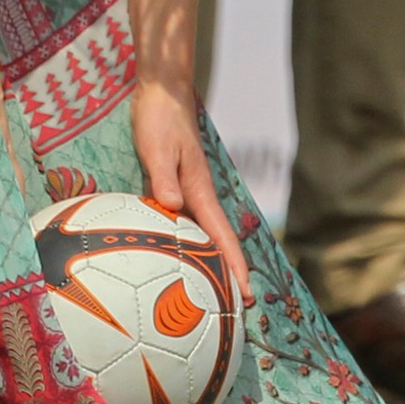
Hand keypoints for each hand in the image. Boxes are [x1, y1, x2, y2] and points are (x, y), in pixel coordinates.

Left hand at [130, 77, 250, 297]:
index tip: (246, 294)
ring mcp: (187, 190)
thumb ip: (163, 177)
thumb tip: (171, 207)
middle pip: (216, 241)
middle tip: (234, 309)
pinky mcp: (173, 184)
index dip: (234, 265)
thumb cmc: (159, 120)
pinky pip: (182, 222)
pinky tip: (176, 254)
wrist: (161, 94)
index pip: (221, 235)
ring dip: (208, 260)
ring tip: (211, 292)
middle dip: (228, 273)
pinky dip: (185, 242)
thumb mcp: (158, 148)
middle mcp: (197, 194)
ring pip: (200, 233)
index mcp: (198, 190)